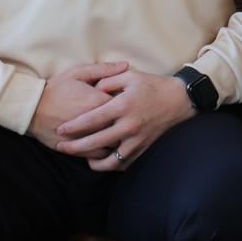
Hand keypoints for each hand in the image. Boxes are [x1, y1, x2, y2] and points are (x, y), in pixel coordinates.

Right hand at [27, 61, 128, 156]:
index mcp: (97, 101)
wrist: (31, 108)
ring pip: (112, 143)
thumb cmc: (56, 88)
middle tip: (128, 118)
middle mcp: (94, 122)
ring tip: (121, 133)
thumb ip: (103, 70)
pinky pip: (98, 155)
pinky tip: (108, 146)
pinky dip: (106, 153)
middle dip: (126, 122)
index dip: (129, 103)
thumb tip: (126, 65)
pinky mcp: (75, 149)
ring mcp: (85, 137)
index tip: (130, 101)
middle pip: (121, 125)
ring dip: (118, 140)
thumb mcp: (78, 72)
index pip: (125, 103)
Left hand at [54, 69, 196, 170]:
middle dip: (74, 147)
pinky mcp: (143, 148)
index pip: (91, 120)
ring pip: (108, 160)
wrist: (180, 100)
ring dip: (91, 161)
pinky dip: (110, 165)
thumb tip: (92, 89)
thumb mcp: (131, 76)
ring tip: (81, 157)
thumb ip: (108, 80)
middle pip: (95, 142)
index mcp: (123, 106)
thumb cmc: (154, 86)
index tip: (60, 130)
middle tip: (61, 147)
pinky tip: (102, 161)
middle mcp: (129, 125)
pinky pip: (122, 163)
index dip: (73, 126)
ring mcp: (137, 140)